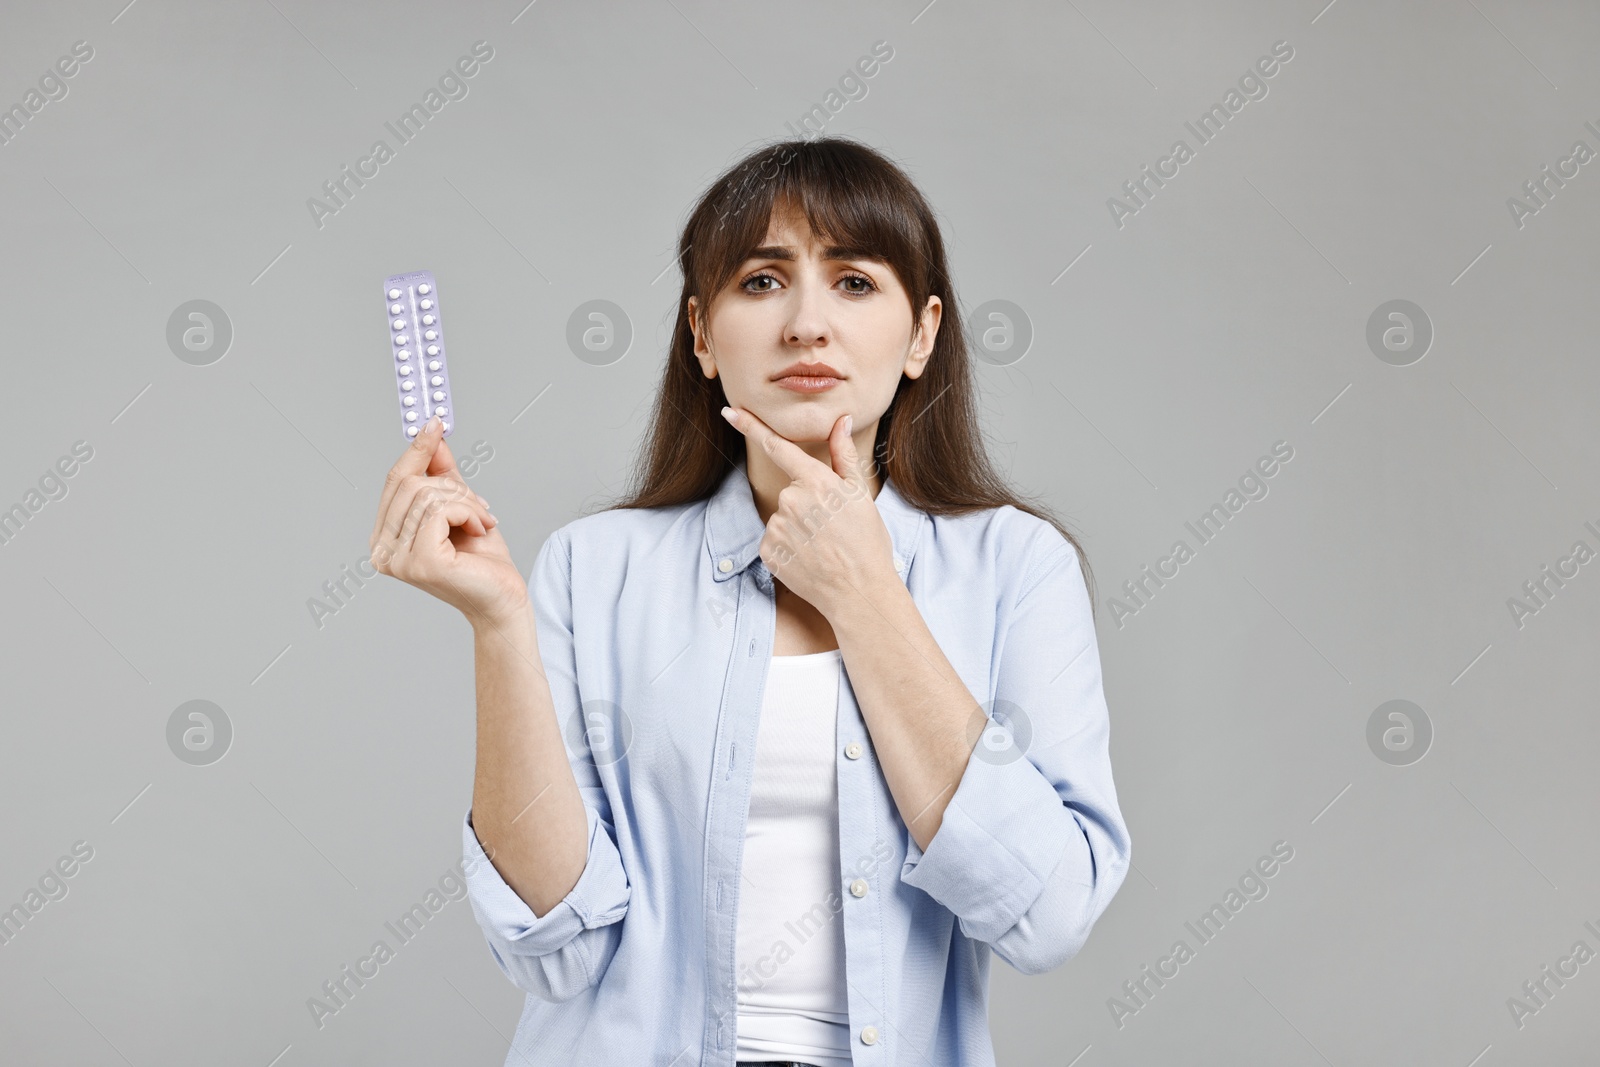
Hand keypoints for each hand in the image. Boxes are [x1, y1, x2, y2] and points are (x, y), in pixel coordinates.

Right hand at [369, 416, 528, 627]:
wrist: (503, 598)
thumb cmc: (482, 560)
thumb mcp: (460, 506)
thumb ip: (441, 474)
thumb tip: (431, 435)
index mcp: (385, 538)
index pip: (394, 482)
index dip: (415, 450)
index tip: (435, 422)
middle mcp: (382, 552)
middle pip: (410, 484)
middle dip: (453, 487)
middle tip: (478, 506)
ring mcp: (398, 560)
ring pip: (428, 494)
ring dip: (466, 502)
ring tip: (481, 522)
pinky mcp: (422, 562)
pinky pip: (441, 511)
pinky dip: (469, 513)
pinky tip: (479, 531)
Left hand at [720, 405, 897, 618]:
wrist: (859, 592)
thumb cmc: (867, 543)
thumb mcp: (860, 495)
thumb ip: (843, 455)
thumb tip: (839, 420)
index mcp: (816, 482)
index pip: (778, 447)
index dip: (750, 426)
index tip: (730, 411)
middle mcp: (791, 501)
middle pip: (790, 493)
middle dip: (806, 505)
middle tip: (832, 528)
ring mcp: (776, 528)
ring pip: (782, 518)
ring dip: (797, 529)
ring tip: (823, 547)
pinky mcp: (767, 551)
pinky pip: (774, 541)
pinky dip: (788, 548)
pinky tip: (809, 558)